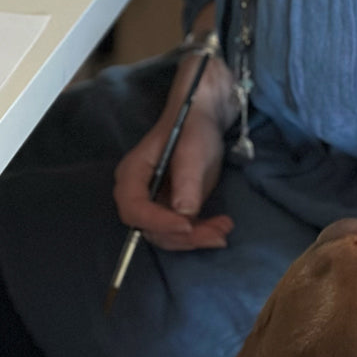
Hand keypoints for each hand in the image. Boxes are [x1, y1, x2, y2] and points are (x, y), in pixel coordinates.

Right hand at [113, 41, 237, 251]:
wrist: (204, 118)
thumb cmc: (192, 127)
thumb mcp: (192, 150)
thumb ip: (186, 179)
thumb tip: (183, 212)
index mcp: (132, 175)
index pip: (134, 209)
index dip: (157, 222)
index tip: (187, 226)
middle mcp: (138, 194)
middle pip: (151, 228)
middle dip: (183, 236)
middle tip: (217, 234)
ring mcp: (155, 203)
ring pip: (168, 234)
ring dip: (196, 238)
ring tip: (225, 228)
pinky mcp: (173, 208)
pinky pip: (183, 229)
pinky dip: (202, 233)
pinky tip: (223, 226)